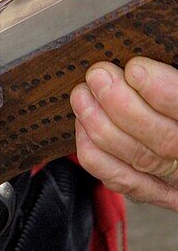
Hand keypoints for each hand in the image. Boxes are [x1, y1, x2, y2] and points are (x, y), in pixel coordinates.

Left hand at [70, 58, 177, 209]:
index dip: (162, 92)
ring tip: (82, 94)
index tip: (134, 69)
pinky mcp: (151, 189)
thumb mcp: (176, 78)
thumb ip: (168, 77)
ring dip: (99, 123)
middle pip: (162, 140)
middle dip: (121, 104)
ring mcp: (174, 179)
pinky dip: (93, 149)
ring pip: (136, 158)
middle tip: (97, 75)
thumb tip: (135, 60)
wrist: (177, 137)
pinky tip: (84, 123)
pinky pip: (117, 177)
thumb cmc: (171, 98)